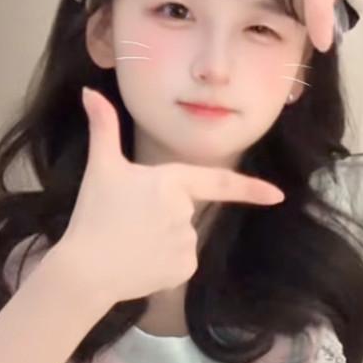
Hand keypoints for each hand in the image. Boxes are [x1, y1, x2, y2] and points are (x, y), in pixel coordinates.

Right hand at [57, 89, 284, 310]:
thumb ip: (103, 127)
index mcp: (171, 182)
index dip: (251, 189)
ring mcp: (187, 242)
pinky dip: (162, 264)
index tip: (277, 196)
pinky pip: (179, 263)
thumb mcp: (101, 167)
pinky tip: (139, 264)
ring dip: (160, 241)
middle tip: (127, 223)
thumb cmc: (93, 215)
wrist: (85, 270)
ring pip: (181, 238)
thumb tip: (88, 93)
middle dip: (161, 216)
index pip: (220, 182)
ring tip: (130, 244)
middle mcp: (186, 212)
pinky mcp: (183, 270)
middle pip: (184, 210)